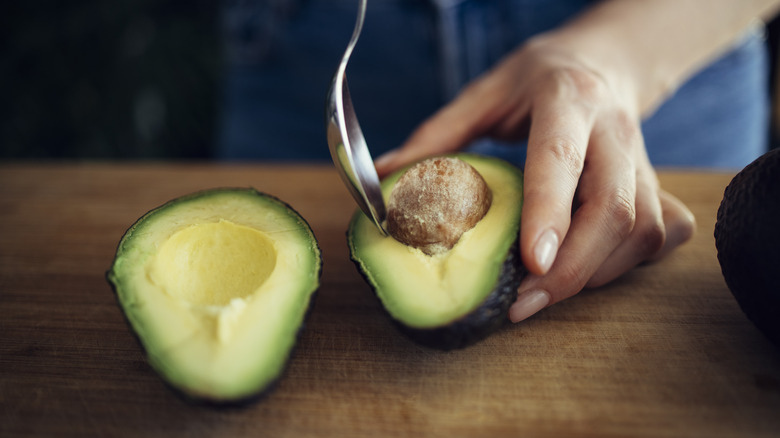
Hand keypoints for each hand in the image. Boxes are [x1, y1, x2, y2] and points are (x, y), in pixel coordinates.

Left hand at [375, 35, 695, 322]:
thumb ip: (439, 134)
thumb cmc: (538, 79)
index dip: (550, 213)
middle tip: (524, 303)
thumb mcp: (485, 92)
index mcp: (566, 100)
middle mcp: (613, 131)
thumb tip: (385, 176)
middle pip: (614, 209)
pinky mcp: (657, 183)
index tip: (532, 263)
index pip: (561, 159)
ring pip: (642, 229)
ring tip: (544, 294)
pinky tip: (594, 268)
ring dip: (595, 274)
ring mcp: (643, 159)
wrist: (602, 61)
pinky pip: (662, 234)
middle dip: (572, 268)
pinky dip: (630, 263)